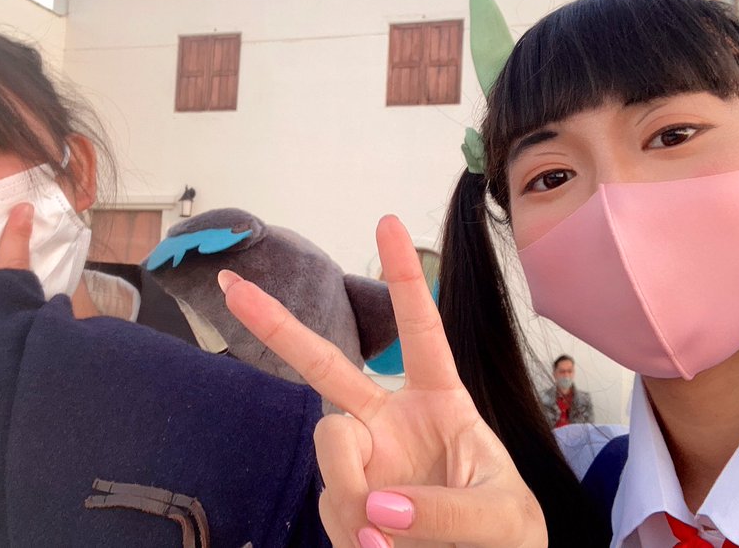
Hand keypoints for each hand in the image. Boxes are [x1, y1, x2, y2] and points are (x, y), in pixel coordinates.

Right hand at [219, 215, 544, 547]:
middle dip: (277, 326)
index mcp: (441, 403)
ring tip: (390, 542)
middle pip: (327, 368)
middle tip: (231, 286)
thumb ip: (447, 511)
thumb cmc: (507, 532)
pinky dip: (353, 533)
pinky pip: (332, 506)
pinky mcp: (345, 502)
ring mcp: (363, 460)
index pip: (421, 332)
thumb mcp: (502, 518)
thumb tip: (376, 506)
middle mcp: (391, 422)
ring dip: (354, 495)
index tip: (387, 222)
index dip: (404, 279)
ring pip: (330, 451)